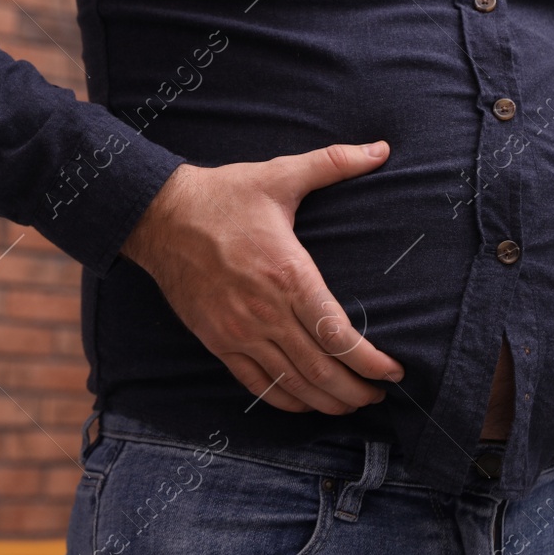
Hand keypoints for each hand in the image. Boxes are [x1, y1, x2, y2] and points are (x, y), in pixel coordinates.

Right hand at [120, 142, 405, 414]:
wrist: (159, 216)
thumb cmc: (223, 195)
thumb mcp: (280, 175)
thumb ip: (334, 163)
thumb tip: (381, 149)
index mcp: (289, 274)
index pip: (338, 334)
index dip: (370, 362)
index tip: (394, 372)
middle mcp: (266, 311)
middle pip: (320, 370)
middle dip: (356, 391)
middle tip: (378, 397)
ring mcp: (239, 332)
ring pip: (291, 384)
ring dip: (327, 402)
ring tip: (352, 405)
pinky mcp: (217, 342)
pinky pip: (256, 385)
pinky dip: (286, 401)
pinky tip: (306, 404)